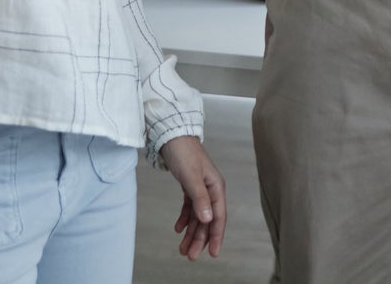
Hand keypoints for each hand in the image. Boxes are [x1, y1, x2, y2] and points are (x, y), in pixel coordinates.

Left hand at [160, 135, 226, 260]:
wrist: (172, 135)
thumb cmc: (184, 153)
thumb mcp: (191, 177)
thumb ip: (200, 199)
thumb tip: (208, 220)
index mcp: (216, 187)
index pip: (218, 216)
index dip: (216, 236)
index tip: (212, 253)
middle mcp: (210, 189)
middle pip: (207, 220)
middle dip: (200, 239)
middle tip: (189, 255)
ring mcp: (200, 188)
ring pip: (198, 216)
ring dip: (191, 232)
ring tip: (182, 247)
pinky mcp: (190, 186)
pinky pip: (189, 208)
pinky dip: (184, 219)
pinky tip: (178, 228)